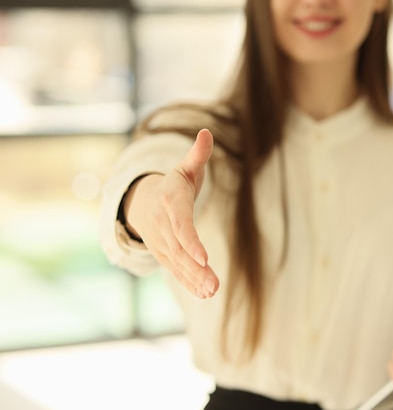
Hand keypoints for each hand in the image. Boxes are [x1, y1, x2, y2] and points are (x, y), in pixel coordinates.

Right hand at [124, 129, 218, 298]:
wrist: (144, 202)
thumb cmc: (173, 184)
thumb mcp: (185, 168)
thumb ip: (198, 154)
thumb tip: (207, 133)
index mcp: (170, 202)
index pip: (180, 224)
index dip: (190, 242)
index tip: (203, 257)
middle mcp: (163, 226)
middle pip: (180, 250)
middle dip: (196, 269)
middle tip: (214, 285)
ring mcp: (162, 243)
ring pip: (178, 264)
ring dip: (194, 280)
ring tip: (212, 291)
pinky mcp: (166, 255)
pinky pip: (177, 270)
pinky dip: (190, 283)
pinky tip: (205, 293)